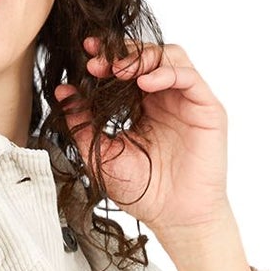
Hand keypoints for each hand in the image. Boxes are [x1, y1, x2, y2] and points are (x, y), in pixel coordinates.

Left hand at [53, 38, 232, 235]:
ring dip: (143, 57)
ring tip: (119, 70)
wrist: (174, 218)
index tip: (85, 55)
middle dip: (121, 52)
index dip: (107, 56)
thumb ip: (83, 124)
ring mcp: (187, 101)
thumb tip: (63, 93)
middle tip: (97, 61)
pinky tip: (145, 83)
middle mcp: (166, 98)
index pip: (126, 68)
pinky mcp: (207, 109)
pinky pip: (189, 77)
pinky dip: (167, 73)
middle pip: (148, 55)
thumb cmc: (143, 191)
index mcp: (142, 105)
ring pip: (171, 57)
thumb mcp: (102, 154)